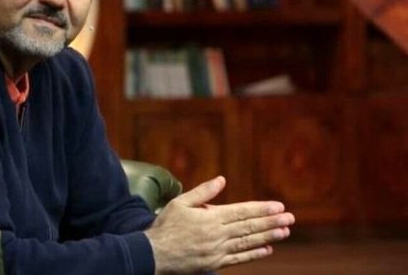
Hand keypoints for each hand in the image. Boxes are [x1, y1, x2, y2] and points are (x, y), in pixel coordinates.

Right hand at [144, 176, 293, 273]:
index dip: (261, 209)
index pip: (242, 212)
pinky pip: (239, 258)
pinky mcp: (215, 264)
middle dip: (271, 222)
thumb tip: (221, 180)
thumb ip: (203, 192)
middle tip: (289, 218)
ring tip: (284, 231)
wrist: (153, 254)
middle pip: (249, 227)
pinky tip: (267, 249)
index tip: (278, 206)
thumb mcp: (180, 203)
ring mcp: (217, 250)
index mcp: (210, 218)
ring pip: (248, 242)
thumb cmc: (166, 226)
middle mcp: (217, 234)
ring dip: (268, 237)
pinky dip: (254, 254)